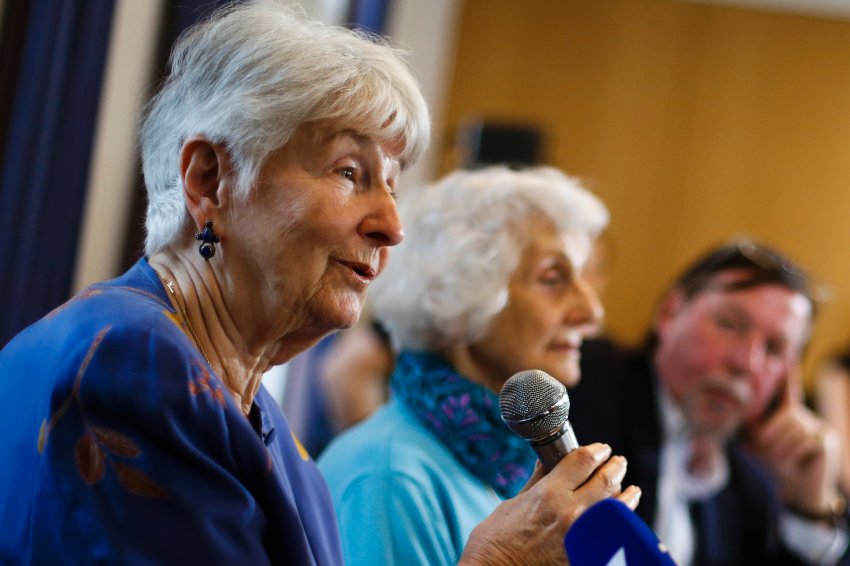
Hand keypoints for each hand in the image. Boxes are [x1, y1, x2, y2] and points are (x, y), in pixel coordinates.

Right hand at [459, 443, 641, 565]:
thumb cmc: (498, 537)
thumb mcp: (515, 501)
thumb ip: (539, 480)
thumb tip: (548, 460)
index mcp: (549, 493)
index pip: (584, 461)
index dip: (596, 450)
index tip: (601, 449)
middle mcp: (569, 512)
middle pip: (606, 480)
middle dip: (615, 466)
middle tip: (618, 461)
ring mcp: (580, 536)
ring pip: (617, 508)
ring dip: (625, 494)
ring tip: (629, 488)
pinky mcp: (583, 554)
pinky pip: (610, 532)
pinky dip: (619, 521)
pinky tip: (622, 515)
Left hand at [747, 371, 841, 517]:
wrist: (800, 490)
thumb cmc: (780, 466)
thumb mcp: (762, 448)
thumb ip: (755, 434)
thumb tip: (737, 420)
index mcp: (790, 417)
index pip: (789, 393)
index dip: (788, 376)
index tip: (787, 356)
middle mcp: (806, 418)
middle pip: (786, 417)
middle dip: (772, 436)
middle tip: (766, 450)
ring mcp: (820, 428)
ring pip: (795, 430)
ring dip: (782, 449)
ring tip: (782, 462)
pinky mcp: (827, 441)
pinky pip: (806, 441)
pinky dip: (795, 454)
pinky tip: (798, 464)